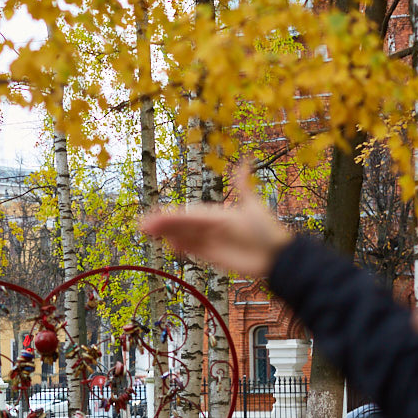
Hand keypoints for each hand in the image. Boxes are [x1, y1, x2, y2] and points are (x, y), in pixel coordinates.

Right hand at [138, 163, 292, 277]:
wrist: (275, 257)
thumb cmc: (266, 230)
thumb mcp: (254, 206)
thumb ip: (243, 185)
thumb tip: (246, 160)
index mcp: (217, 214)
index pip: (188, 214)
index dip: (170, 215)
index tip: (155, 216)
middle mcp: (211, 227)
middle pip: (182, 225)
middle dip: (162, 225)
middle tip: (142, 226)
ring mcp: (211, 241)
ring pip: (184, 237)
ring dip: (167, 235)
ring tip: (148, 234)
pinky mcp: (213, 256)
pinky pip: (193, 250)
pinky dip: (181, 248)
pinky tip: (169, 246)